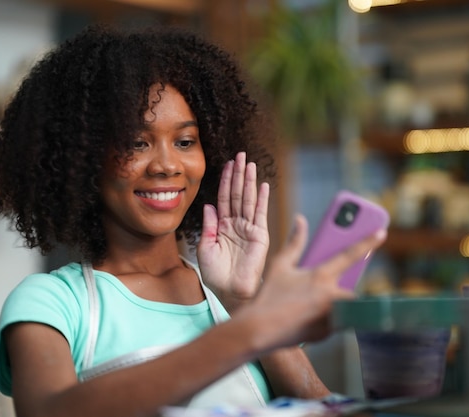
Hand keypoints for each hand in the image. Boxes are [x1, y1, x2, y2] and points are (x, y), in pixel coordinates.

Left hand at [197, 152, 269, 311]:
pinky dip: (262, 199)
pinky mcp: (259, 235)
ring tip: (249, 164)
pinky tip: (263, 185)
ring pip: (248, 199)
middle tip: (240, 155)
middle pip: (237, 194)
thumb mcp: (205, 247)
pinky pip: (260, 213)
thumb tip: (209, 205)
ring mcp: (248, 228)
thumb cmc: (216, 275)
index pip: (224, 198)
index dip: (225, 181)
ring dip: (249, 181)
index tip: (227, 164)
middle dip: (238, 174)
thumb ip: (208, 225)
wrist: (230, 292)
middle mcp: (236, 224)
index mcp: (222, 226)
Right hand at [236, 215, 386, 349]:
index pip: (350, 255)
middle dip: (342, 291)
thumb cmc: (268, 295)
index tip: (382, 233)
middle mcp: (331, 296)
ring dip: (334, 308)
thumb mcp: (280, 265)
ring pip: (344, 309)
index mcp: (321, 275)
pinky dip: (324, 322)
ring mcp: (332, 316)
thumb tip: (300, 220)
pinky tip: (303, 321)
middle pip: (351, 290)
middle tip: (322, 293)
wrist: (259, 330)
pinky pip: (334, 325)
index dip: (367, 242)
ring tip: (309, 309)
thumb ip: (294, 243)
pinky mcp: (328, 333)